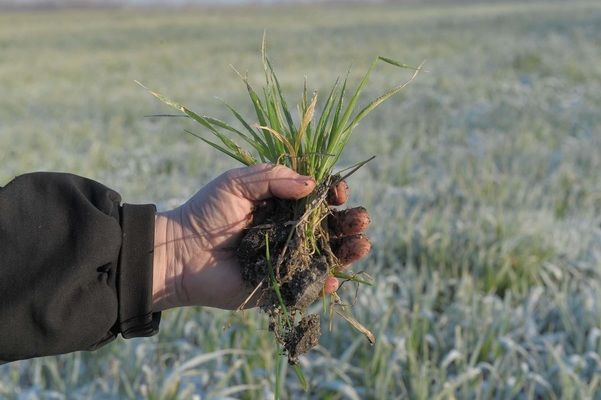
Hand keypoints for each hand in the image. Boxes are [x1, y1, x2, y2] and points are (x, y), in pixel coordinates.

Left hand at [152, 163, 370, 310]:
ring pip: (328, 255)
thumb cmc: (207, 212)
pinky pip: (310, 286)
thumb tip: (312, 186)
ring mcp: (288, 259)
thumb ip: (274, 178)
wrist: (180, 252)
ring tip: (362, 244)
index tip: (338, 192)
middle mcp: (291, 231)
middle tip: (360, 220)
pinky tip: (333, 277)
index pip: (319, 198)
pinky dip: (325, 284)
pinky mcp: (281, 285)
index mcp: (283, 204)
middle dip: (350, 221)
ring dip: (349, 250)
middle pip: (331, 227)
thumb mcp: (238, 182)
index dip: (334, 194)